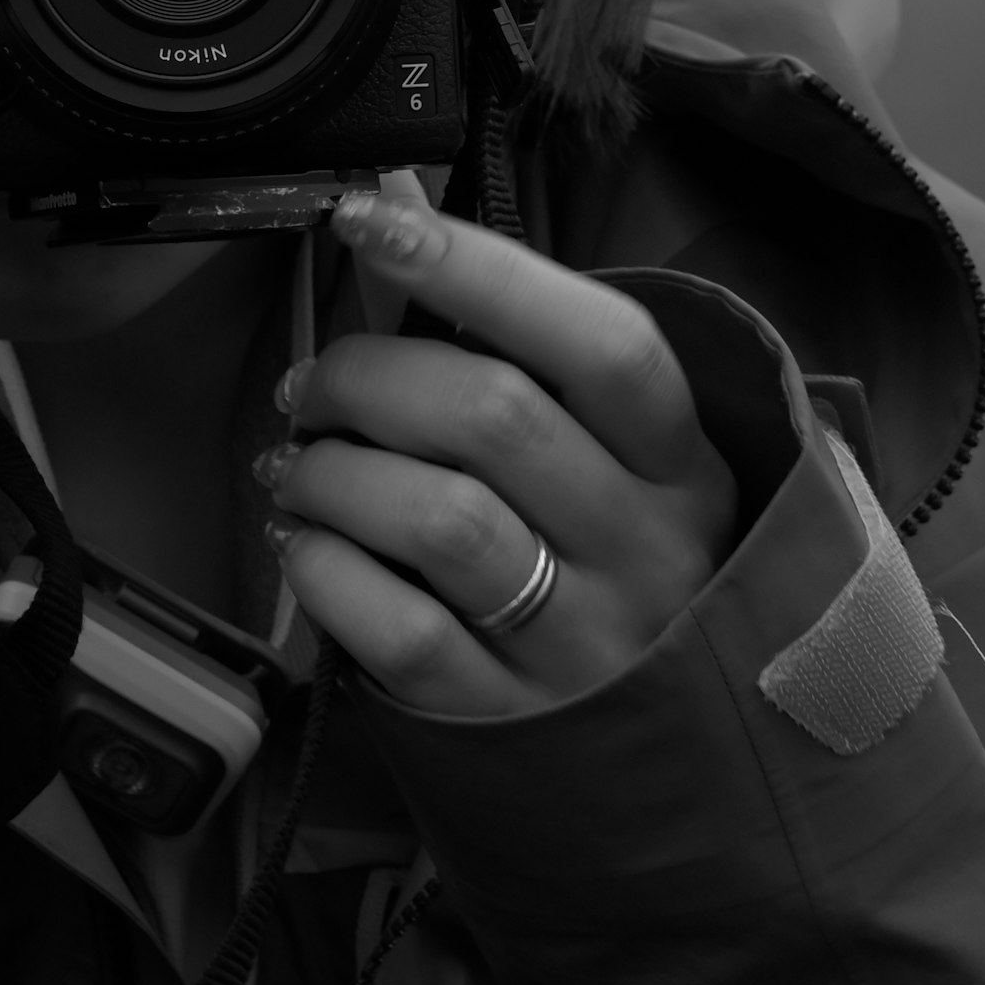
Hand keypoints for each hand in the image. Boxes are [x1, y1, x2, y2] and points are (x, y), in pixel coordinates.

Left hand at [263, 181, 738, 718]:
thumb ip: (527, 355)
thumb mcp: (625, 469)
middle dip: (369, 376)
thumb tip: (391, 212)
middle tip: (315, 387)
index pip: (602, 343)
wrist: (682, 772)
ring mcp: (582, 645)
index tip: (370, 221)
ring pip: (439, 520)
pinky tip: (307, 546)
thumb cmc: (622, 577)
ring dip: (334, 474)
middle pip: (495, 418)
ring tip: (298, 468)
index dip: (479, 267)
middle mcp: (648, 553)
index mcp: (686, 469)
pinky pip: (398, 629)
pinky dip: (326, 569)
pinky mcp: (508, 722)